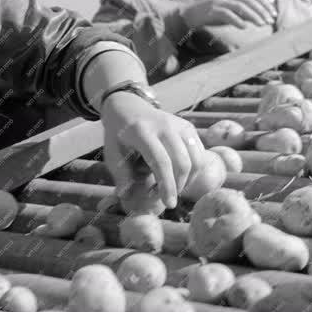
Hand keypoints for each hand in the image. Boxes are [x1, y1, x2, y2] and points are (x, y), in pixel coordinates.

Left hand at [101, 92, 204, 207]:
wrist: (128, 107)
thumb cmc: (119, 134)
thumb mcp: (112, 153)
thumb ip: (121, 174)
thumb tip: (126, 196)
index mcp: (142, 132)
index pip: (161, 161)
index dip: (167, 185)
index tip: (169, 204)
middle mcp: (164, 126)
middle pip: (182, 162)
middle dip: (178, 186)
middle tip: (167, 197)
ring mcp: (179, 125)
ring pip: (196, 159)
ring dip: (188, 179)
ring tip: (174, 187)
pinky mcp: (188, 127)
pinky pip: (199, 153)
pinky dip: (194, 169)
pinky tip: (180, 175)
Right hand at [181, 0, 276, 29]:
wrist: (188, 14)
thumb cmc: (210, 14)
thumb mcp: (229, 11)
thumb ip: (242, 12)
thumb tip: (259, 18)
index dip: (265, 3)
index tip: (273, 13)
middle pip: (249, 0)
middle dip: (262, 10)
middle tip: (270, 20)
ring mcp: (219, 2)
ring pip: (240, 6)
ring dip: (253, 15)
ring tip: (261, 24)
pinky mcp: (212, 11)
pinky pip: (227, 14)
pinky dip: (236, 20)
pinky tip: (244, 27)